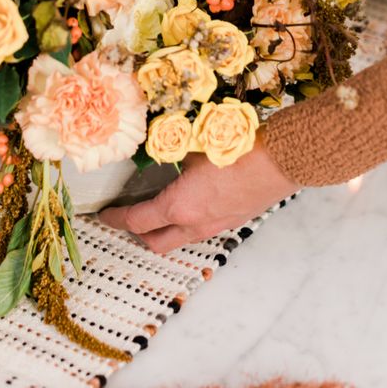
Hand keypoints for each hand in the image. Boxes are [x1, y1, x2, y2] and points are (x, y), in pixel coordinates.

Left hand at [99, 132, 299, 253]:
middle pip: (157, 243)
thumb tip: (160, 148)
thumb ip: (173, 151)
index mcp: (179, 206)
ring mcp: (217, 226)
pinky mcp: (234, 221)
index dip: (116, 219)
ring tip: (159, 213)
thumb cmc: (237, 149)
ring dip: (165, 231)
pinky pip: (203, 230)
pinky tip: (194, 204)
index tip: (105, 215)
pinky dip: (189, 224)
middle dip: (139, 234)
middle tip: (129, 218)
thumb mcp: (194, 144)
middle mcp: (196, 224)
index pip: (138, 221)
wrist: (281, 160)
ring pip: (182, 239)